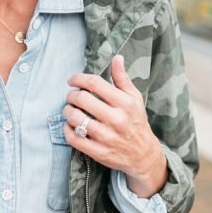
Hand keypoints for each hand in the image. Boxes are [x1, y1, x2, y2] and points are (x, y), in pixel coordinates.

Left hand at [64, 55, 167, 198]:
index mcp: (125, 103)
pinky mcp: (99, 152)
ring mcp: (107, 137)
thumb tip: (117, 57)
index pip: (94, 83)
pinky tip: (70, 125)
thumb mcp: (134, 98)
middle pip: (82, 100)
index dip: (78, 79)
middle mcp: (116, 119)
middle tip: (71, 96)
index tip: (72, 80)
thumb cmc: (136, 122)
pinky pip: (74, 139)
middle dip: (71, 95)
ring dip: (67, 111)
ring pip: (75, 119)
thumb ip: (122, 78)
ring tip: (69, 110)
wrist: (143, 154)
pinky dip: (67, 130)